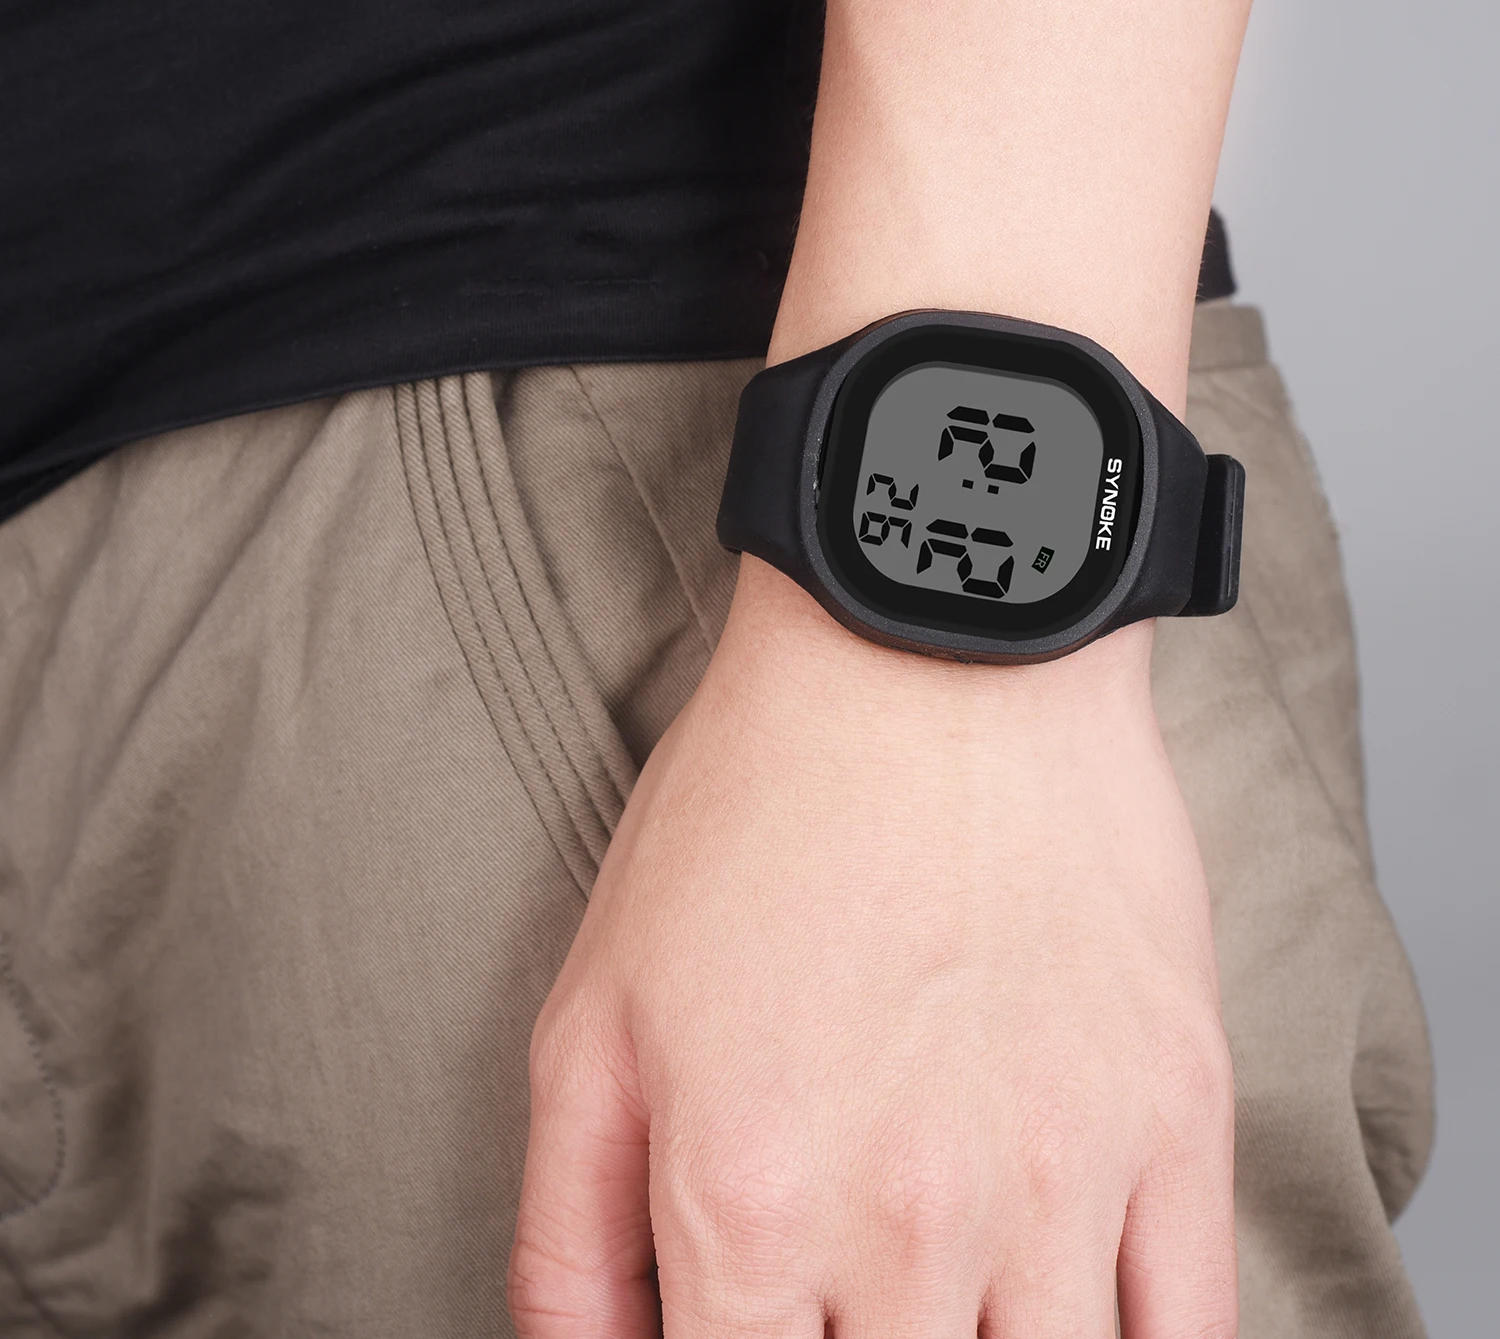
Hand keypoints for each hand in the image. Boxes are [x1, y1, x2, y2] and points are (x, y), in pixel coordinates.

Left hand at [509, 559, 1234, 1337]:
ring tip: (944, 1301)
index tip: (757, 1332)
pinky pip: (1191, 1336)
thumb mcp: (592, 1015)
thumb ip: (570, 1238)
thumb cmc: (753, 812)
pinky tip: (1077, 1319)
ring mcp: (1062, 1181)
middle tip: (846, 1296)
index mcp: (748, 1208)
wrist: (927, 659)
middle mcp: (909, 1228)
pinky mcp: (1174, 1119)